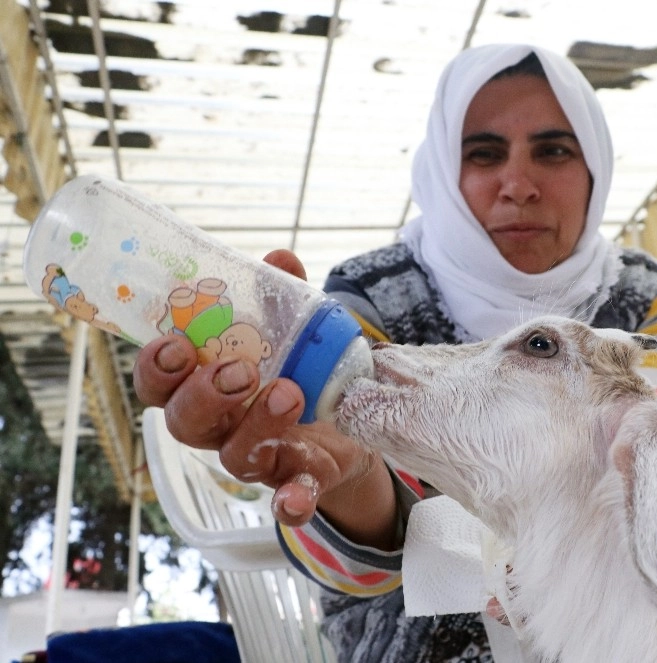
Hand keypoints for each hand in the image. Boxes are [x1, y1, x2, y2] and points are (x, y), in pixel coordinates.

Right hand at [133, 250, 398, 548]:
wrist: (349, 425)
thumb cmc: (300, 370)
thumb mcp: (291, 331)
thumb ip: (281, 297)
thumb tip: (279, 259)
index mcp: (207, 386)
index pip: (160, 384)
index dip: (156, 369)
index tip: (174, 345)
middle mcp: (222, 427)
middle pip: (186, 424)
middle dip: (204, 396)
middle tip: (238, 372)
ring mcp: (259, 458)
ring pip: (234, 456)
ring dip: (255, 425)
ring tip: (288, 392)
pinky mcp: (299, 478)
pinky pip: (287, 498)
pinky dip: (290, 501)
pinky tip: (294, 499)